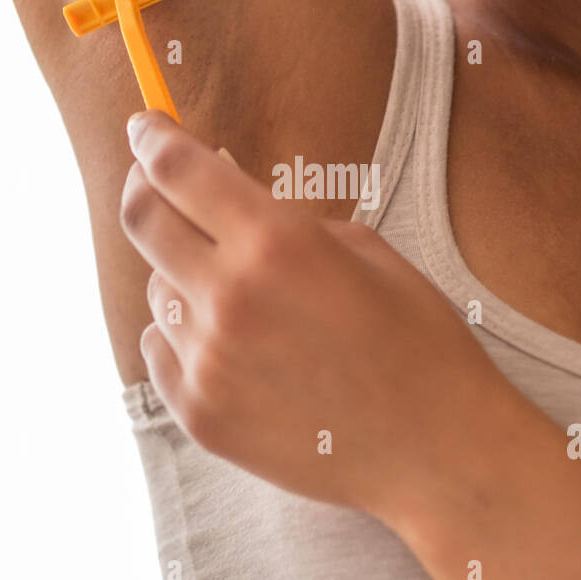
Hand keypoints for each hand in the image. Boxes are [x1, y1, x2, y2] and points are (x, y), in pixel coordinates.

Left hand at [118, 110, 514, 525]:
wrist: (437, 451)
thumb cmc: (417, 342)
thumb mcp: (364, 250)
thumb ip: (284, 216)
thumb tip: (222, 186)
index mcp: (276, 243)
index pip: (178, 170)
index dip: (153, 139)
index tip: (145, 128)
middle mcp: (229, 299)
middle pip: (143, 220)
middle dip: (144, 188)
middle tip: (153, 180)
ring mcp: (208, 363)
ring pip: (158, 291)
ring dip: (182, 274)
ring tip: (240, 293)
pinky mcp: (200, 415)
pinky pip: (162, 350)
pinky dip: (185, 335)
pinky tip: (234, 344)